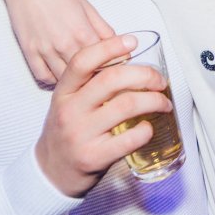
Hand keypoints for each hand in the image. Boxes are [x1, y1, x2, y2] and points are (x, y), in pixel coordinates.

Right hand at [0, 0, 114, 83]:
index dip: (113, 65)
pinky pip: (43, 77)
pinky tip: (61, 74)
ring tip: (82, 77)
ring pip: (65, 80)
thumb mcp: (87, 7)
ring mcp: (45, 50)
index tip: (116, 66)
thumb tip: (119, 44)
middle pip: (87, 74)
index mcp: (82, 32)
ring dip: (75, 81)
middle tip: (100, 75)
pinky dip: (54, 80)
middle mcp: (64, 44)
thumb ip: (103, 28)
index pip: (106, 60)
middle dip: (96, 76)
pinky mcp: (29, 52)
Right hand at [35, 35, 172, 197]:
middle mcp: (70, 110)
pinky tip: (149, 128)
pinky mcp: (93, 157)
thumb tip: (128, 61)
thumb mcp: (69, 103)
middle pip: (112, 80)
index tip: (132, 42)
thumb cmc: (68, 132)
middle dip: (145, 75)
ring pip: (126, 106)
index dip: (109, 47)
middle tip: (160, 81)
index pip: (83, 61)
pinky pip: (128, 139)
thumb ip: (90, 85)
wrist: (50, 172)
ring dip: (154, 101)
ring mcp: (80, 134)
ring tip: (163, 103)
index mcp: (63, 92)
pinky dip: (145, 130)